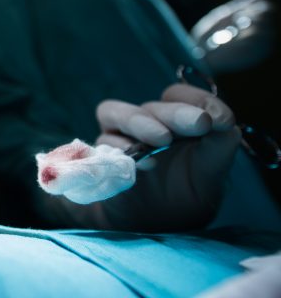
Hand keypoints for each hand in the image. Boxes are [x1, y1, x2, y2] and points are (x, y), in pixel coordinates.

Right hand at [86, 83, 239, 230]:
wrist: (152, 228)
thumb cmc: (184, 197)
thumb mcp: (210, 174)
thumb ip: (220, 147)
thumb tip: (226, 123)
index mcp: (174, 121)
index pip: (179, 96)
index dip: (198, 100)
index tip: (219, 119)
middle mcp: (143, 123)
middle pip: (152, 106)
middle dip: (176, 112)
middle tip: (200, 123)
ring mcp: (117, 138)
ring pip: (114, 113)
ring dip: (139, 121)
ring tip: (162, 138)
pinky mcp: (99, 157)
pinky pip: (99, 144)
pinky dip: (117, 148)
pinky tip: (141, 163)